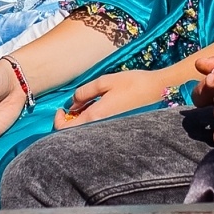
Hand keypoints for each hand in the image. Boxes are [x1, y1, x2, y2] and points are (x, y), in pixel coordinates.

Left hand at [53, 68, 168, 129]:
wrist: (155, 89)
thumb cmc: (131, 83)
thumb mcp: (104, 82)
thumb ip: (84, 92)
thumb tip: (72, 102)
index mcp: (95, 116)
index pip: (66, 129)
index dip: (58, 120)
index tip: (61, 108)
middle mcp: (100, 125)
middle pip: (75, 132)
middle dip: (69, 120)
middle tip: (74, 104)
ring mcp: (108, 126)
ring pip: (86, 128)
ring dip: (80, 117)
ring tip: (85, 101)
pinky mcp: (114, 123)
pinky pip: (96, 125)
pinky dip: (90, 117)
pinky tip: (96, 104)